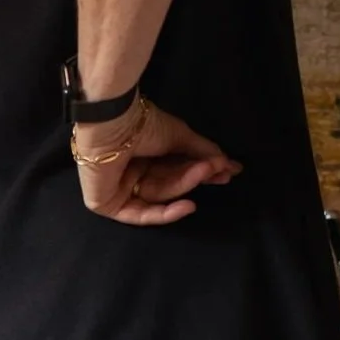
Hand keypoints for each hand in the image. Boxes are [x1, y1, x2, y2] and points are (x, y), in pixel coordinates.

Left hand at [75, 101, 239, 225]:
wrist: (113, 124)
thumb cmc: (142, 124)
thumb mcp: (178, 135)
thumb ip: (200, 150)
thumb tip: (225, 162)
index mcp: (144, 154)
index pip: (176, 168)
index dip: (202, 170)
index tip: (230, 171)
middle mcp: (132, 172)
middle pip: (170, 183)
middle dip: (197, 177)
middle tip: (224, 173)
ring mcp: (119, 190)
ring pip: (160, 195)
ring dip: (186, 183)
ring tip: (207, 170)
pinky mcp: (108, 206)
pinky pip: (141, 215)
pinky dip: (166, 213)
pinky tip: (189, 205)